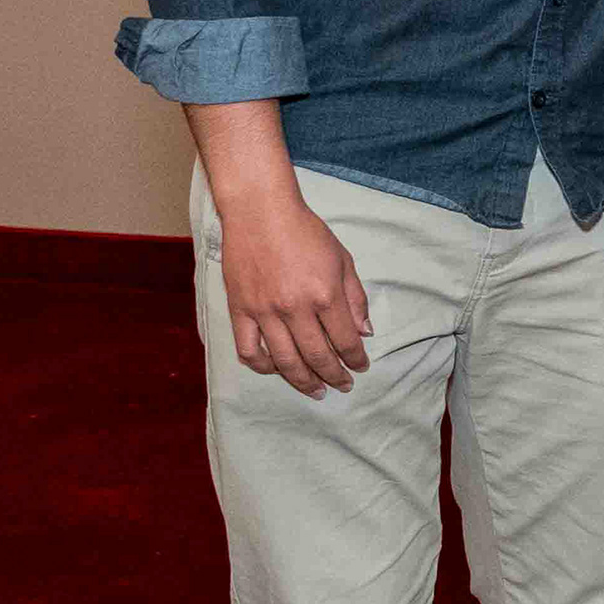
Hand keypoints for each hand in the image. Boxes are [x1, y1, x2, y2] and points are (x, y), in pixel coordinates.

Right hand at [215, 190, 370, 395]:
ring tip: (315, 391)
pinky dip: (262, 366)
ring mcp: (265, 312)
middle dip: (334, 376)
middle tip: (343, 386)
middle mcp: (296, 308)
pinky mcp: (239, 310)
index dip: (356, 359)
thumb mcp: (343, 259)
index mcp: (325, 295)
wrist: (260, 212)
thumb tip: (364, 332)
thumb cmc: (306, 232)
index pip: (346, 340)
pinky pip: (249, 350)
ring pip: (285, 361)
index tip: (361, 367)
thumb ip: (356, 298)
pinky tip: (275, 370)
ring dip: (302, 381)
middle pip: (318, 356)